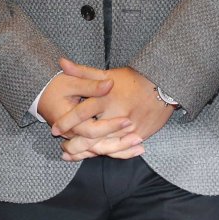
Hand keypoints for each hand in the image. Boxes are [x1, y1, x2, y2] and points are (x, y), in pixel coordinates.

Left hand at [54, 58, 173, 160]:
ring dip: (86, 153)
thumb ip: (83, 72)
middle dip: (74, 145)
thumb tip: (61, 63)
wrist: (164, 84)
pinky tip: (94, 156)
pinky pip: (120, 150)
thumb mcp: (107, 73)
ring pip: (104, 146)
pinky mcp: (139, 135)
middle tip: (62, 149)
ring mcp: (129, 127)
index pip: (82, 112)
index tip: (54, 128)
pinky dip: (105, 154)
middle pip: (91, 135)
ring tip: (72, 156)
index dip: (67, 121)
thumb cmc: (133, 79)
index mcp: (107, 97)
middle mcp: (117, 114)